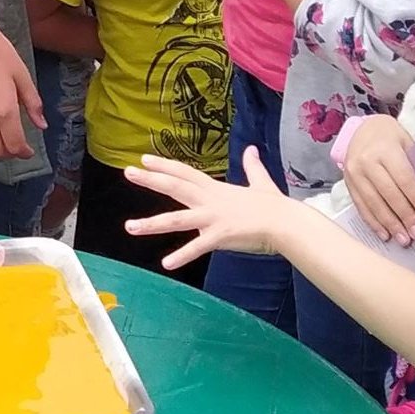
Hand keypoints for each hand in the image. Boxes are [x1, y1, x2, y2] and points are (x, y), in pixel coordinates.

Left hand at [123, 145, 293, 269]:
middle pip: (175, 186)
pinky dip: (182, 255)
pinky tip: (166, 264)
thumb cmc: (274, 206)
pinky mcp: (221, 235)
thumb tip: (252, 149)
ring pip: (177, 219)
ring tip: (129, 227)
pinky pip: (198, 247)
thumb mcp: (261, 182)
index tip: (144, 159)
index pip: (185, 173)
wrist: (287, 223)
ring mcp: (213, 218)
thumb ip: (253, 166)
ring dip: (152, 223)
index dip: (165, 165)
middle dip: (150, 180)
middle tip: (128, 172)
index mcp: (216, 189)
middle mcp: (210, 200)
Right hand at [343, 116, 414, 242]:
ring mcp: (354, 174)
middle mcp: (366, 162)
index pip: (404, 178)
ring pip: (373, 203)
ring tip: (404, 239)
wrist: (362, 130)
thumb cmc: (390, 137)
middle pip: (389, 194)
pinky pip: (361, 206)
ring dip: (390, 224)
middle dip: (405, 216)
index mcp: (385, 149)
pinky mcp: (348, 184)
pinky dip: (373, 222)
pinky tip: (385, 234)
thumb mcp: (407, 143)